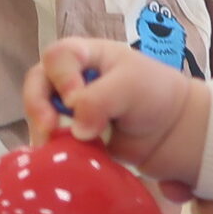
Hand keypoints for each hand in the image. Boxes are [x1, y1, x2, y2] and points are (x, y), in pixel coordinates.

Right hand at [24, 36, 208, 185]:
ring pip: (40, 114)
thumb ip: (99, 100)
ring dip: (42, 130)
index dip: (61, 77)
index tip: (75, 99)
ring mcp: (70, 108)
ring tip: (52, 148)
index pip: (58, 56)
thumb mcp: (130, 86)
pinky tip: (58, 158)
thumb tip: (75, 130)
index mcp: (87, 55)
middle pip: (38, 83)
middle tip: (48, 129)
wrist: (175, 131)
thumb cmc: (155, 94)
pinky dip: (53, 148)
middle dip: (37, 106)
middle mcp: (72, 78)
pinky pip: (53, 140)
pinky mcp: (73, 135)